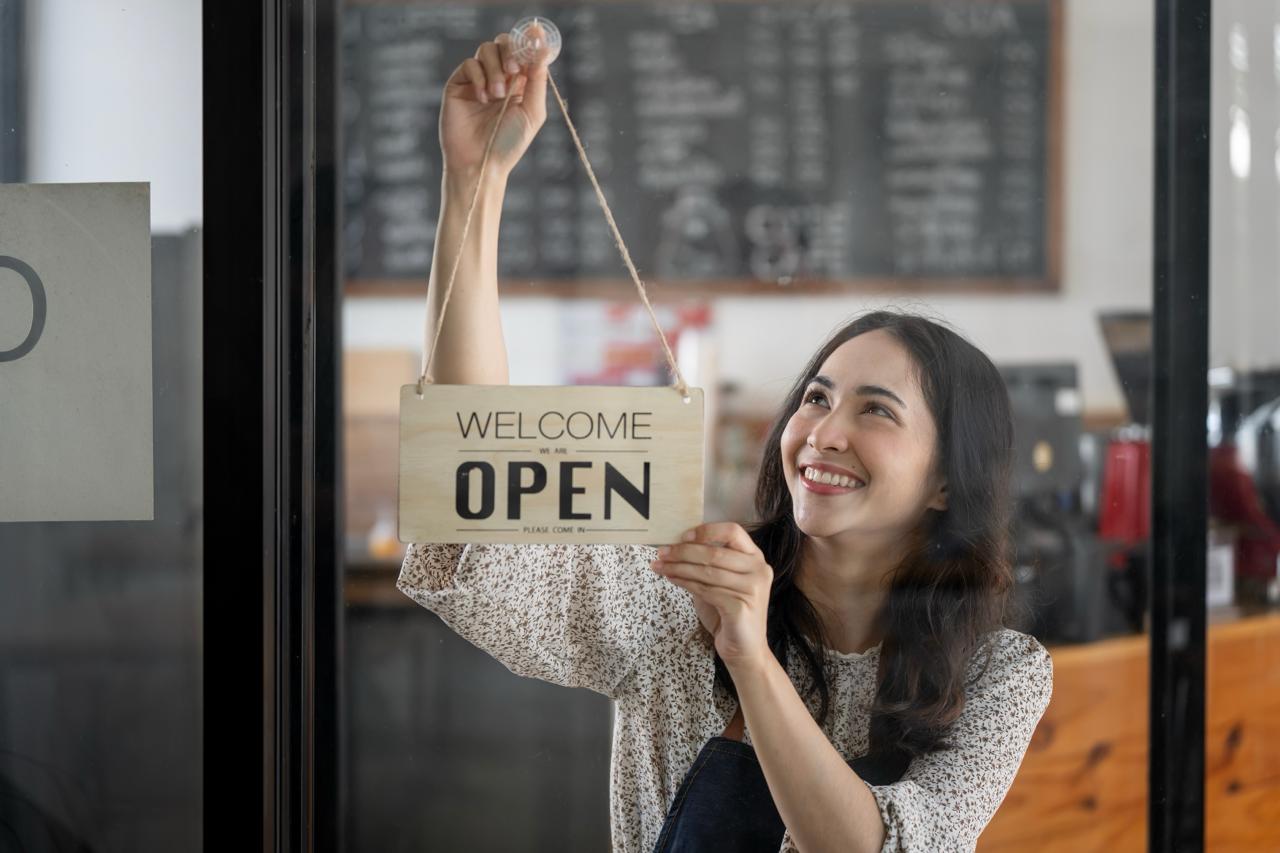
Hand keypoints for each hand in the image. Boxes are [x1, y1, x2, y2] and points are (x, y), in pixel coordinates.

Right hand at [439, 26, 551, 179]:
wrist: (481, 163)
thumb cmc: (509, 143)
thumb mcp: (532, 111)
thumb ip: (537, 79)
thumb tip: (542, 47)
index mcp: (520, 82)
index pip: (524, 50)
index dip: (529, 42)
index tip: (535, 36)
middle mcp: (499, 77)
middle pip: (504, 43)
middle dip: (511, 51)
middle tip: (513, 71)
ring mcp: (478, 79)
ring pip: (486, 49)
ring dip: (495, 69)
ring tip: (497, 95)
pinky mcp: (459, 84)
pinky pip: (469, 64)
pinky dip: (479, 78)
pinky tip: (482, 99)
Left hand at [651, 523, 773, 669]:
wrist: (744, 649)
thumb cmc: (728, 613)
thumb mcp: (718, 582)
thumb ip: (707, 563)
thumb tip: (676, 546)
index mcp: (755, 557)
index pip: (733, 531)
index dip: (706, 531)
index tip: (682, 536)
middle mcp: (758, 569)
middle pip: (715, 552)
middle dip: (683, 551)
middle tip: (661, 552)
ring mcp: (752, 588)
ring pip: (707, 571)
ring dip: (679, 567)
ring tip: (660, 566)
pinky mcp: (741, 606)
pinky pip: (706, 589)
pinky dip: (685, 583)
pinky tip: (672, 579)